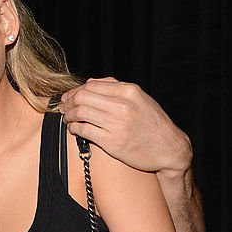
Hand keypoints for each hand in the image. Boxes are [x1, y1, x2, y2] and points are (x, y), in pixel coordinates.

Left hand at [60, 78, 191, 173]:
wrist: (168, 149)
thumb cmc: (153, 123)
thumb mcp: (140, 99)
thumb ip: (116, 88)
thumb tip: (89, 83)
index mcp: (129, 91)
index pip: (91, 85)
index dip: (74, 92)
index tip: (68, 98)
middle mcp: (123, 105)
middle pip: (82, 97)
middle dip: (68, 103)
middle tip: (63, 108)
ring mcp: (117, 124)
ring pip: (80, 113)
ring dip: (68, 116)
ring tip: (68, 119)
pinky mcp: (111, 141)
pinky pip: (83, 131)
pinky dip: (74, 129)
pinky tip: (75, 129)